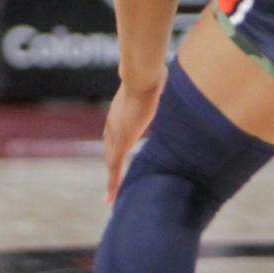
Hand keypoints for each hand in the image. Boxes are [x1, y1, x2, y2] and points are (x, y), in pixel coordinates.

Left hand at [103, 77, 162, 202]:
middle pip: (109, 150)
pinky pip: (115, 168)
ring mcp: (115, 134)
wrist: (142, 78)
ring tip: (112, 195)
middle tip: (112, 182)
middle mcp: (113, 124)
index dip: (114, 146)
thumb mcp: (154, 83)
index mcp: (120, 112)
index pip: (114, 133)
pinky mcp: (121, 143)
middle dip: (112, 166)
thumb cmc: (150, 75)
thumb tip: (165, 76)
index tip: (116, 156)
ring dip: (112, 178)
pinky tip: (111, 197)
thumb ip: (156, 85)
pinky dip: (113, 183)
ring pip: (110, 161)